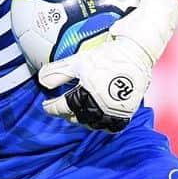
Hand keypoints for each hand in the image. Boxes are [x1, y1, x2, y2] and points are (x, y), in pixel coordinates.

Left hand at [37, 36, 151, 132]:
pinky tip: (99, 120)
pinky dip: (104, 126)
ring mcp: (114, 110)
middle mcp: (100, 106)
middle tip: (62, 109)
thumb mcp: (78, 61)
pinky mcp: (126, 111)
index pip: (63, 107)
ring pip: (94, 124)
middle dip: (67, 114)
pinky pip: (113, 126)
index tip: (46, 105)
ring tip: (78, 115)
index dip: (52, 107)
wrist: (136, 52)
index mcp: (85, 94)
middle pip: (77, 117)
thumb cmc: (106, 56)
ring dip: (84, 121)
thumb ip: (58, 72)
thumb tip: (42, 81)